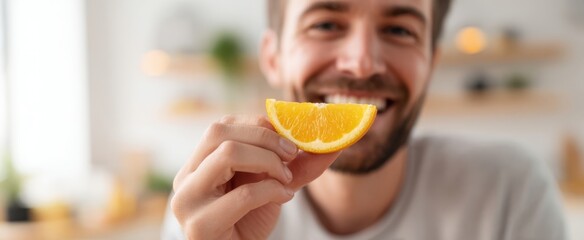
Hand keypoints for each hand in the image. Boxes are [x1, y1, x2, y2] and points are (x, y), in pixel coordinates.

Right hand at [171, 115, 339, 239]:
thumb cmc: (249, 221)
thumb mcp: (272, 184)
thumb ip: (296, 163)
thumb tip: (336, 141)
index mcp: (197, 162)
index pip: (223, 125)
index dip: (259, 125)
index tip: (288, 140)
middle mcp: (185, 177)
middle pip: (220, 132)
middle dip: (264, 138)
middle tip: (291, 154)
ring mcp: (187, 200)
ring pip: (227, 154)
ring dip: (267, 161)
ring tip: (286, 178)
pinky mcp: (199, 226)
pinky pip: (243, 195)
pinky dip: (272, 191)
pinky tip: (285, 197)